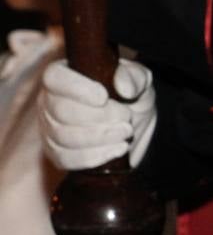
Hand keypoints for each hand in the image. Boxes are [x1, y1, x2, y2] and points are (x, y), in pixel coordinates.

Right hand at [40, 58, 156, 169]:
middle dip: (99, 118)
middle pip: (61, 111)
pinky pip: (67, 159)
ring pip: (64, 136)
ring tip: (126, 133)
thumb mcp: (139, 82)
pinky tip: (118, 150)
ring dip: (101, 138)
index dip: (78, 89)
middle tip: (127, 119)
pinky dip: (96, 157)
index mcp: (63, 75)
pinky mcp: (58, 153)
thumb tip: (123, 86)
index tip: (104, 97)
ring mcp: (51, 129)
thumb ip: (134, 78)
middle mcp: (49, 100)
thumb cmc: (131, 98)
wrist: (132, 129)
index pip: (54, 79)